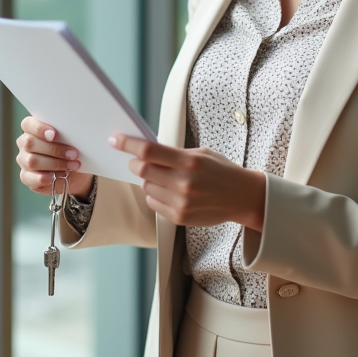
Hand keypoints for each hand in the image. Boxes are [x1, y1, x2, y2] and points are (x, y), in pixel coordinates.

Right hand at [16, 117, 94, 198]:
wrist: (74, 170)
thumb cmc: (70, 149)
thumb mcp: (71, 139)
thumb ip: (66, 133)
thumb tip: (74, 132)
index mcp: (32, 129)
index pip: (28, 124)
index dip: (39, 128)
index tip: (54, 134)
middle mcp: (24, 144)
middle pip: (30, 143)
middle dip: (53, 149)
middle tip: (73, 154)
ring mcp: (23, 161)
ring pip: (32, 161)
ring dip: (55, 164)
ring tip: (73, 166)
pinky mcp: (26, 177)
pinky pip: (32, 178)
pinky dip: (48, 177)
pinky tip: (60, 175)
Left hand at [111, 134, 265, 230]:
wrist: (242, 197)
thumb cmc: (221, 171)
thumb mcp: (201, 154)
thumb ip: (174, 153)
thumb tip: (145, 149)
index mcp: (189, 162)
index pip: (148, 150)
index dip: (127, 144)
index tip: (115, 139)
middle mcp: (184, 183)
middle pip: (142, 170)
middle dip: (134, 163)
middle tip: (135, 160)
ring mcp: (181, 202)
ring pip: (146, 187)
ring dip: (147, 179)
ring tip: (162, 176)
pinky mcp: (179, 217)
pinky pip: (153, 202)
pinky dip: (154, 194)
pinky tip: (166, 190)